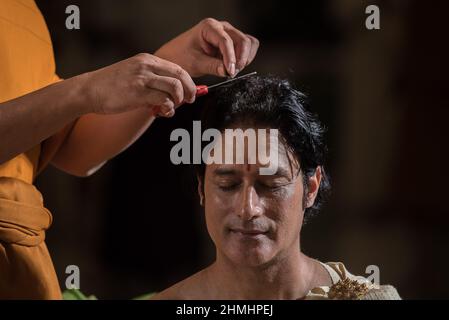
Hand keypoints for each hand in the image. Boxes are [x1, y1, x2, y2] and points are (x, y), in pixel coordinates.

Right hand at [82, 53, 196, 117]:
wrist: (89, 90)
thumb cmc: (111, 85)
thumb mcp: (134, 73)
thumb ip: (152, 79)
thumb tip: (173, 91)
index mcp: (147, 59)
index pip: (177, 68)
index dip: (188, 82)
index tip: (191, 93)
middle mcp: (146, 65)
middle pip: (180, 75)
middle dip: (190, 90)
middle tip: (189, 101)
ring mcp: (142, 78)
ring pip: (175, 87)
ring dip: (179, 100)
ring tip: (171, 108)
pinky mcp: (138, 93)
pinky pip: (163, 100)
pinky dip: (168, 108)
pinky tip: (162, 112)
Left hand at [155, 18, 258, 77]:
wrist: (175, 56)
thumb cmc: (181, 56)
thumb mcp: (195, 63)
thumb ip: (212, 66)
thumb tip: (228, 71)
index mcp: (209, 27)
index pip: (226, 41)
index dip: (231, 58)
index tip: (230, 72)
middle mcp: (221, 27)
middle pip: (242, 40)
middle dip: (240, 59)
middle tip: (231, 73)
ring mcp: (228, 34)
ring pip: (248, 43)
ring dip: (244, 58)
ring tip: (232, 70)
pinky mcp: (232, 43)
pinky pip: (247, 48)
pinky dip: (245, 58)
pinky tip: (234, 67)